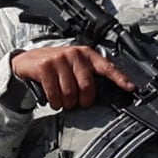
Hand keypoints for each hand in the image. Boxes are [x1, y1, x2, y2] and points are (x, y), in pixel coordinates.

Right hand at [9, 42, 125, 107]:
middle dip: (82, 101)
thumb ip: (88, 75)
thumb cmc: (54, 67)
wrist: (27, 62)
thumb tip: (105, 92)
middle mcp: (74, 54)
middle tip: (77, 103)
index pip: (106, 67)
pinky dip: (54, 102)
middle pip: (87, 86)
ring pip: (70, 92)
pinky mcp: (45, 66)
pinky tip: (53, 100)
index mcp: (86, 54)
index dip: (120, 78)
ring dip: (66, 103)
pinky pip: (55, 93)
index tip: (130, 88)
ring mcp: (59, 59)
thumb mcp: (73, 66)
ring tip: (62, 101)